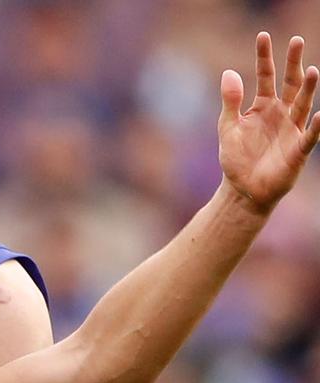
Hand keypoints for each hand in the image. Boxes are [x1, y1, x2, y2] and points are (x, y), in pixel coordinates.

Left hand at [219, 33, 319, 210]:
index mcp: (262, 106)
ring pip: (303, 104)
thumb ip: (230, 101)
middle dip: (292, 63)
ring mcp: (291, 130)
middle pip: (290, 83)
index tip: (262, 35)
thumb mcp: (228, 127)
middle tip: (296, 40)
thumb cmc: (236, 159)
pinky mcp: (297, 150)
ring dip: (309, 88)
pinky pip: (309, 136)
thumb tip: (228, 72)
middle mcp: (281, 113)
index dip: (264, 57)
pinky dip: (315, 126)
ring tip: (312, 70)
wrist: (242, 190)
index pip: (265, 76)